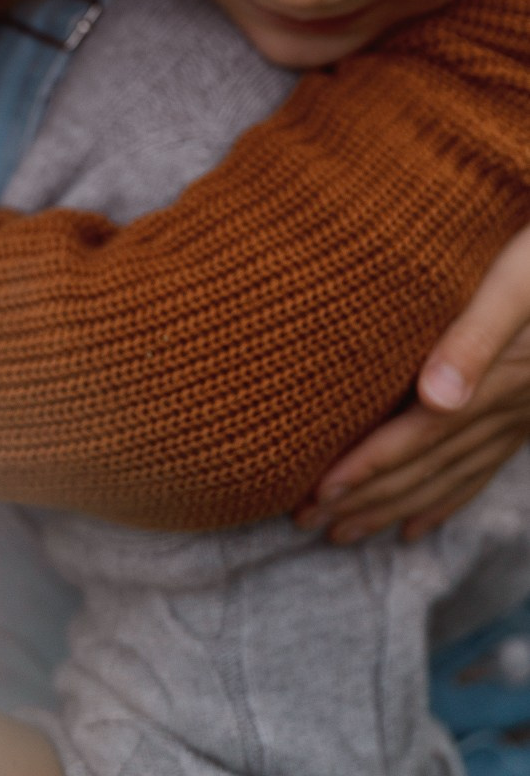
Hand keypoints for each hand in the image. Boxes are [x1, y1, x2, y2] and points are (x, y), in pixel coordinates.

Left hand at [296, 222, 529, 540]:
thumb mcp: (515, 282)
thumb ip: (475, 337)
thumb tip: (435, 398)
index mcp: (493, 378)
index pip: (417, 435)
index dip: (367, 467)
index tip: (317, 492)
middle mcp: (507, 406)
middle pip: (427, 467)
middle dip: (367, 499)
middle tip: (307, 522)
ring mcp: (520, 414)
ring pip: (449, 476)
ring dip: (396, 507)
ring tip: (344, 533)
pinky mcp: (526, 410)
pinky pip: (482, 469)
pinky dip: (446, 500)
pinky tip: (418, 525)